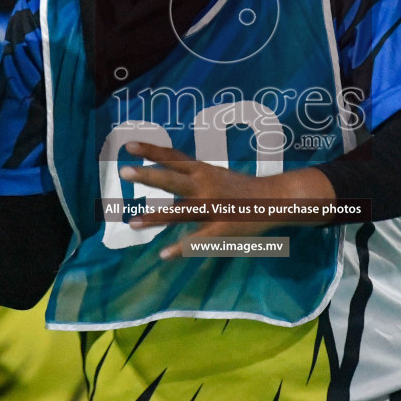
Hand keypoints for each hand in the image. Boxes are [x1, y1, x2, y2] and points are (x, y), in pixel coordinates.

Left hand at [122, 141, 333, 259]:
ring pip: (180, 211)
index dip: (152, 151)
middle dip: (149, 175)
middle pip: (173, 179)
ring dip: (156, 217)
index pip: (174, 157)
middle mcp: (205, 186)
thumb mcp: (216, 173)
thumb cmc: (241, 188)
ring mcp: (212, 208)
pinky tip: (164, 254)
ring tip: (132, 222)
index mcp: (203, 171)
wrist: (276, 199)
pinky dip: (181, 247)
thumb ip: (193, 171)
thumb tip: (168, 164)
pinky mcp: (221, 228)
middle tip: (124, 172)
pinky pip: (198, 239)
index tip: (129, 145)